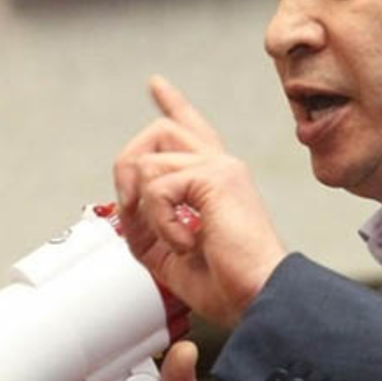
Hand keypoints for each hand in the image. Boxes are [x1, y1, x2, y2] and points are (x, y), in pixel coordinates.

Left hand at [114, 76, 286, 326]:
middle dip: (129, 166)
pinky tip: (187, 242)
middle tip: (133, 206)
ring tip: (174, 239)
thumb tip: (124, 206)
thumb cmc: (229, 283)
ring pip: (148, 160)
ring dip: (145, 209)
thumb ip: (145, 225)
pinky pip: (157, 187)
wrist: (257, 295)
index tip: (157, 85)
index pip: (192, 130)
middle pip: (159, 130)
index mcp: (215, 182)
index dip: (172, 104)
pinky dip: (161, 223)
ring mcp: (220, 167)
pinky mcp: (216, 176)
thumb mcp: (168, 253)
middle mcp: (220, 167)